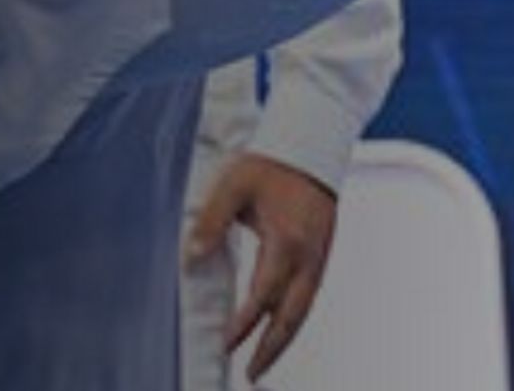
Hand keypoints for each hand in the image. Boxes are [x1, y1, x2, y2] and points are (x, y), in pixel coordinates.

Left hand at [188, 151, 343, 381]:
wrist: (312, 145)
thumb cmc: (271, 163)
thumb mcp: (234, 186)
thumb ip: (211, 222)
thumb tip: (191, 257)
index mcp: (287, 240)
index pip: (264, 294)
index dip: (245, 323)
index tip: (226, 344)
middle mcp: (308, 256)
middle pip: (293, 315)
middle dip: (272, 348)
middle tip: (252, 375)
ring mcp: (319, 257)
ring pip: (304, 309)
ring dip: (285, 339)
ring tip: (264, 363)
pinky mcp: (322, 253)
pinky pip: (309, 295)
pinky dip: (295, 319)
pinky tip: (281, 329)